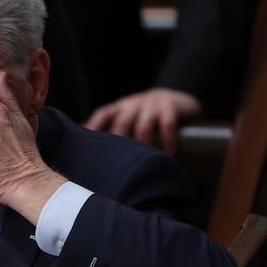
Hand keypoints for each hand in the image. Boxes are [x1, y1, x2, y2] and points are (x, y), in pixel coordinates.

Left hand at [83, 88, 201, 153]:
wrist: (179, 100)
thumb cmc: (149, 119)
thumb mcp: (131, 121)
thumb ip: (118, 136)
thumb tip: (102, 161)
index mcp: (120, 108)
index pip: (102, 115)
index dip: (93, 129)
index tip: (88, 148)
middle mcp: (133, 104)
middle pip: (122, 122)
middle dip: (120, 143)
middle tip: (119, 165)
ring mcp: (152, 104)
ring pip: (143, 125)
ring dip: (144, 145)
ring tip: (145, 164)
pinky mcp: (171, 106)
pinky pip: (167, 124)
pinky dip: (167, 141)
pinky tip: (169, 155)